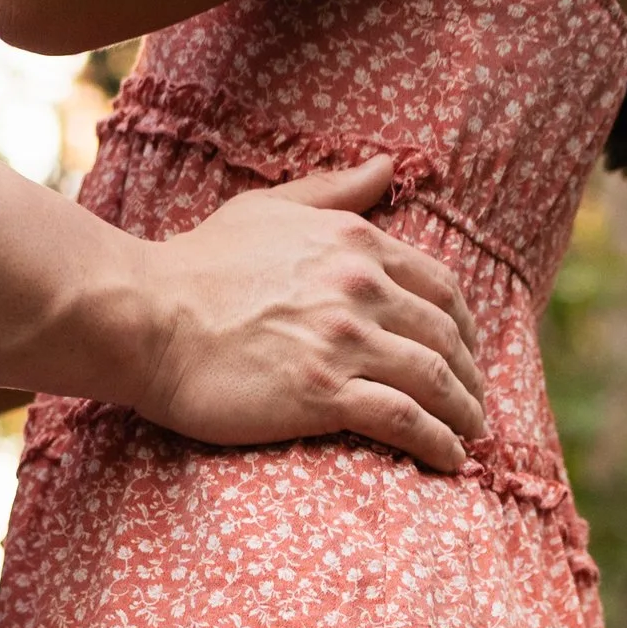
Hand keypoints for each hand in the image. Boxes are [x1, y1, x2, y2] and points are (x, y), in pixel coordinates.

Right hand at [125, 158, 485, 467]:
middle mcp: (361, 288)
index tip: (466, 352)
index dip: (462, 324)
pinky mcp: (325, 394)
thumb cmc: (199, 265)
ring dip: (463, 413)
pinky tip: (451, 459)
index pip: (438, 284)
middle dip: (469, 374)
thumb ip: (336, 192)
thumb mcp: (271, 208)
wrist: (150, 316)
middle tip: (475, 405)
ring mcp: (346, 342)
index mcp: (356, 243)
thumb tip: (388, 168)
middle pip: (444, 335)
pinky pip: (404, 420)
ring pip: (434, 378)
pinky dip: (437, 441)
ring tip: (471, 437)